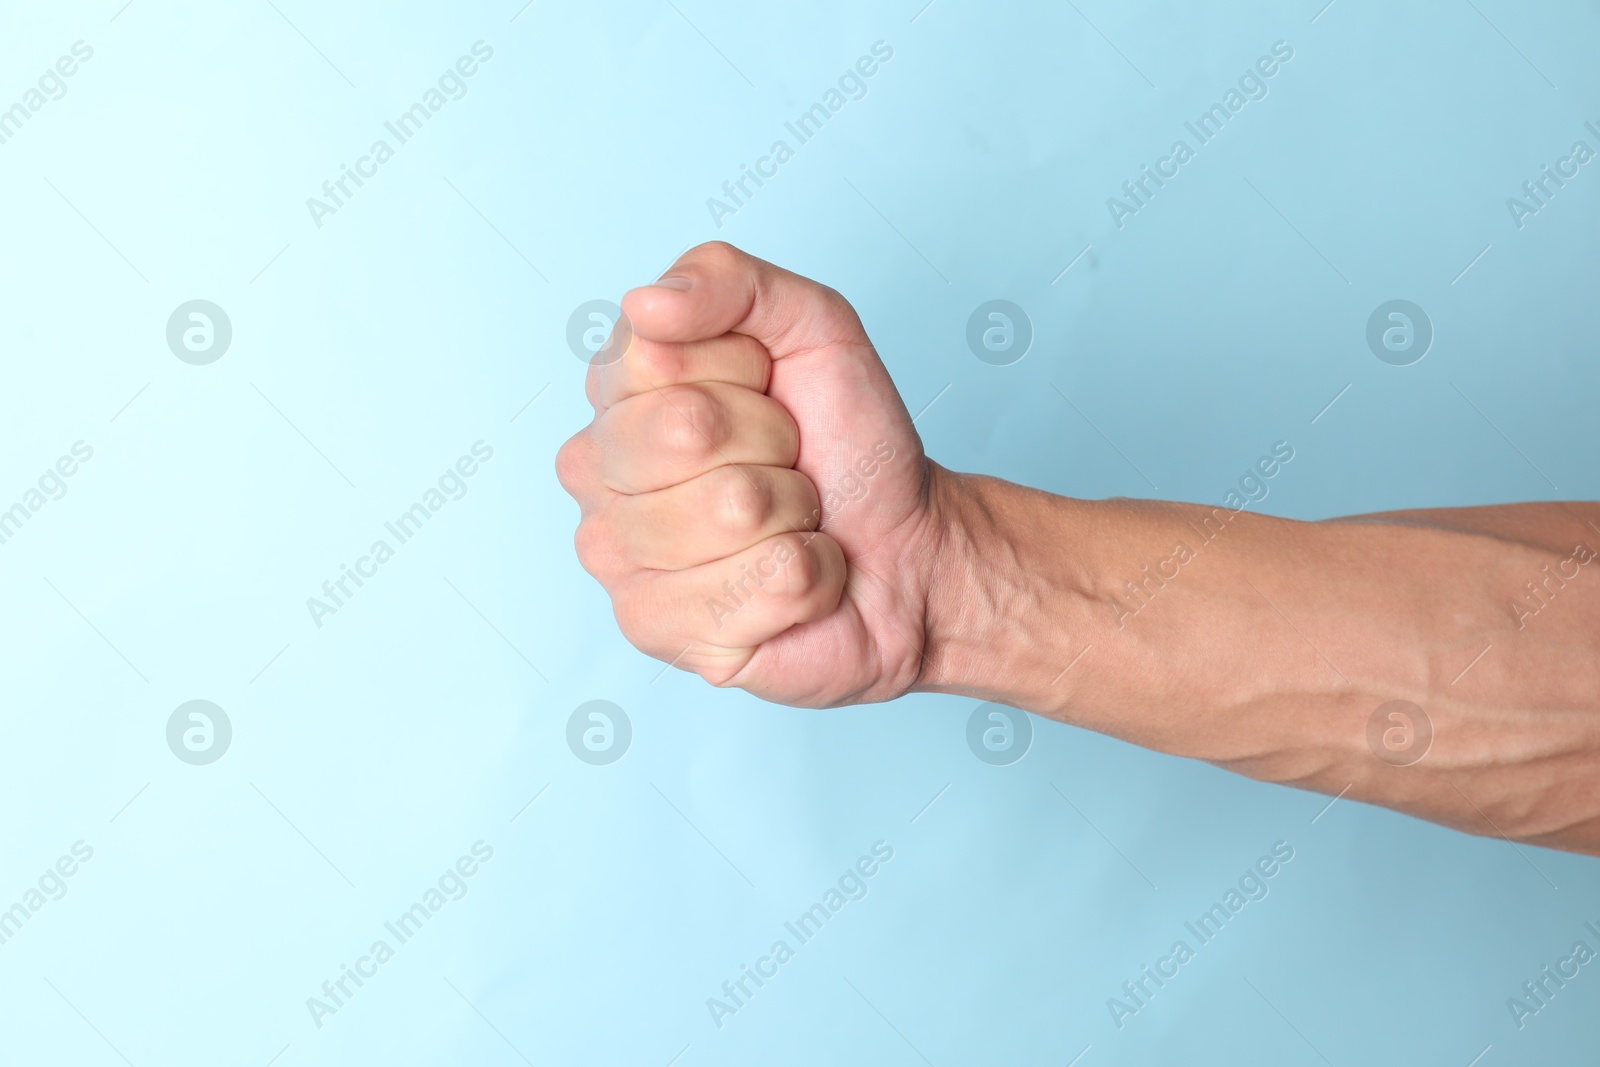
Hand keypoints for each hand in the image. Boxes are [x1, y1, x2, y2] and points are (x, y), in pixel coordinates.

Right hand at [556, 242, 950, 706]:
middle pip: (683, 431)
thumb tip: (647, 303)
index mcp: (619, 394)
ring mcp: (616, 557)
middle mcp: (596, 474)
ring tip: (792, 523)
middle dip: (772, 444)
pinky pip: (754, 586)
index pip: (657, 358)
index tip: (771, 395)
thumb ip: (731, 282)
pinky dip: (805, 580)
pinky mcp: (655, 629)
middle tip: (788, 467)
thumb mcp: (813, 327)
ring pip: (726, 511)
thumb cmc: (848, 444)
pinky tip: (793, 582)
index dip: (744, 374)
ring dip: (794, 516)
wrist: (906, 547)